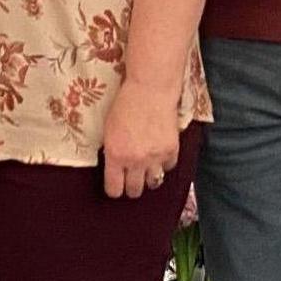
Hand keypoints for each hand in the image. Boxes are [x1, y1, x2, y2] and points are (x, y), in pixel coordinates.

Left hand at [101, 83, 180, 198]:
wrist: (150, 89)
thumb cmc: (125, 104)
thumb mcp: (109, 129)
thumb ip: (111, 151)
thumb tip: (113, 168)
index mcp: (115, 155)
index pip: (114, 189)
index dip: (114, 190)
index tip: (115, 186)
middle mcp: (135, 161)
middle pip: (134, 191)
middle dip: (131, 187)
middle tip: (131, 179)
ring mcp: (155, 157)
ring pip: (153, 183)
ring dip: (149, 179)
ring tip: (147, 171)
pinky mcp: (171, 150)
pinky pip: (168, 168)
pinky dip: (164, 164)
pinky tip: (160, 155)